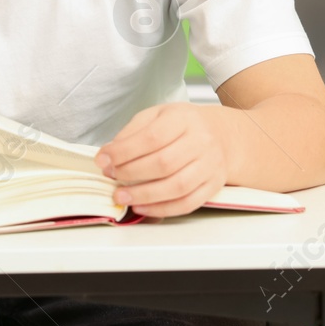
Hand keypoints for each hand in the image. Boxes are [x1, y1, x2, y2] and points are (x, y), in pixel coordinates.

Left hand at [94, 103, 229, 217]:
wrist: (221, 135)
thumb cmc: (183, 125)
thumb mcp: (156, 116)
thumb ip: (133, 132)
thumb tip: (110, 154)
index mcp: (183, 119)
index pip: (151, 137)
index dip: (124, 151)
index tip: (103, 159)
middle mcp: (200, 141)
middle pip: (163, 163)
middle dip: (131, 173)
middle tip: (111, 177)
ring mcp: (210, 165)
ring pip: (176, 187)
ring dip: (144, 196)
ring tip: (122, 197)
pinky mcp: (213, 185)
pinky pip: (187, 203)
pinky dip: (162, 209)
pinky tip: (143, 207)